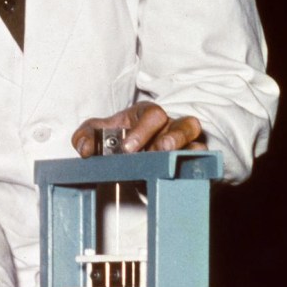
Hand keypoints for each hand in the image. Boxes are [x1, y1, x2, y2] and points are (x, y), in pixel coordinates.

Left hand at [71, 101, 204, 157]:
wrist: (134, 159)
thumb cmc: (119, 141)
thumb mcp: (98, 136)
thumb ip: (85, 136)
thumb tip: (84, 148)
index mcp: (147, 116)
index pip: (152, 114)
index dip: (142, 130)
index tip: (128, 148)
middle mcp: (170, 127)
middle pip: (184, 124)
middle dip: (172, 138)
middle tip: (155, 152)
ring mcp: (184, 143)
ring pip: (197, 139)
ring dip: (186, 148)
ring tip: (170, 159)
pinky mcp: (191, 160)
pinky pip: (202, 158)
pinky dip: (197, 162)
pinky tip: (185, 172)